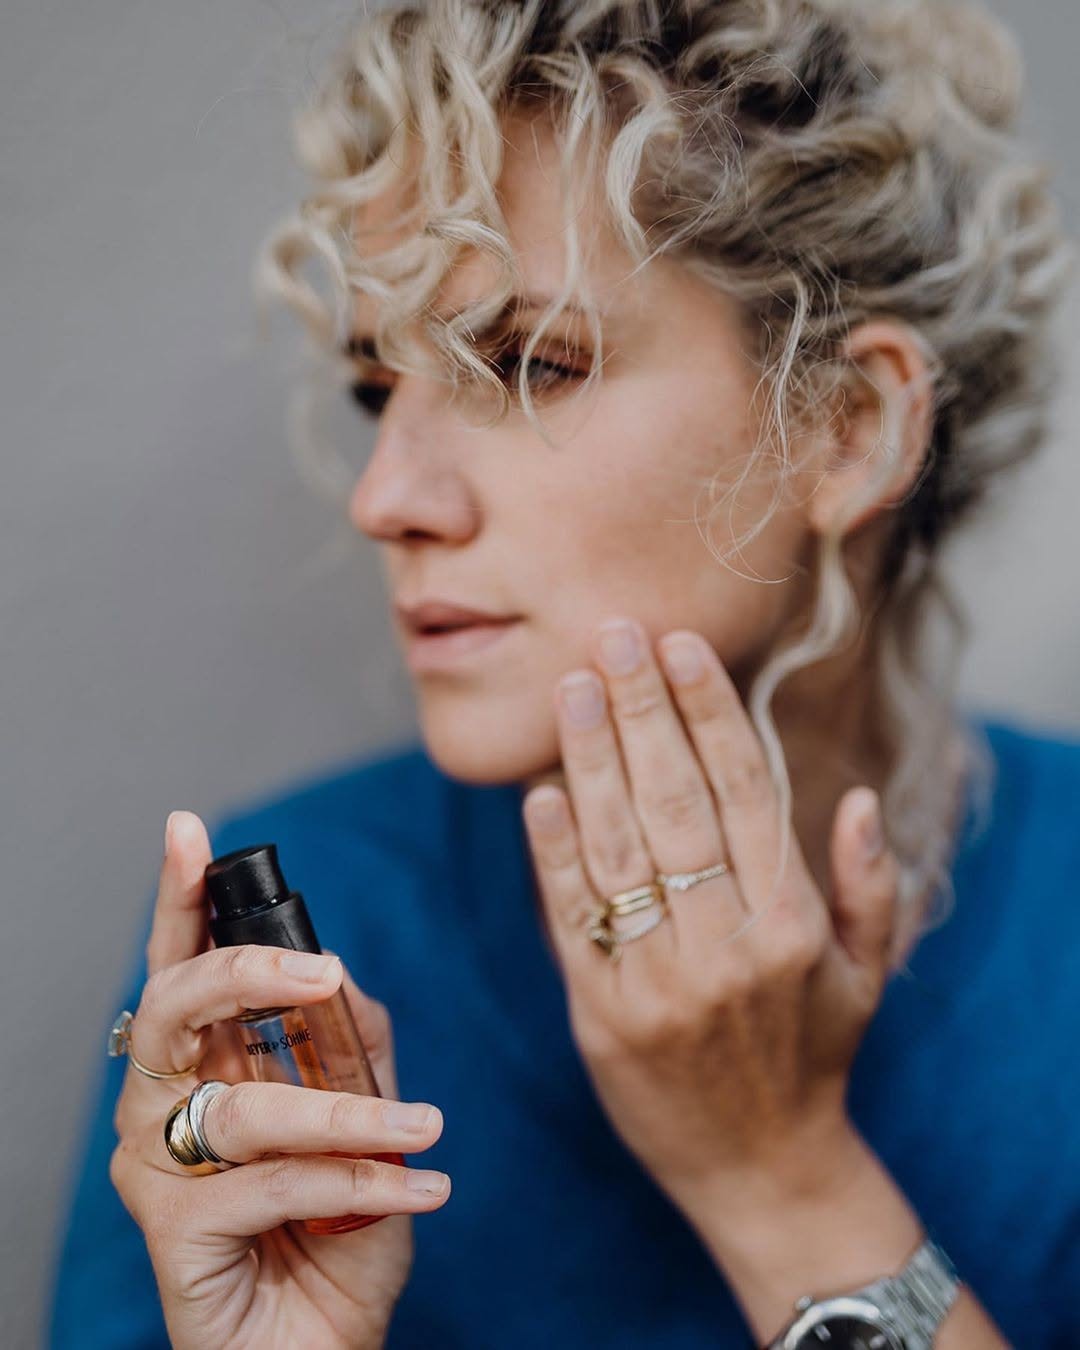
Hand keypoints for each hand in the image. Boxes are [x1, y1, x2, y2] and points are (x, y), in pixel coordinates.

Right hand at [108, 811, 450, 1349]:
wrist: (327, 1346)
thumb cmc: (336, 1234)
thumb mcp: (365, 1122)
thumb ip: (350, 1044)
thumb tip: (343, 972)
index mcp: (203, 1064)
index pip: (180, 967)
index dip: (179, 898)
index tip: (190, 829)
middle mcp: (162, 1105)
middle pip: (170, 1007)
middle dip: (246, 972)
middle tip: (321, 973)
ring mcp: (156, 1170)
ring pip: (245, 1106)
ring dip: (349, 1114)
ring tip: (424, 1128)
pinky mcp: (173, 1235)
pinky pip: (273, 1184)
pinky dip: (358, 1184)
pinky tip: (421, 1189)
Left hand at [521, 617, 899, 1228]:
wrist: (759, 1171)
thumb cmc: (814, 1058)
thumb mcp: (866, 976)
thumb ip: (870, 886)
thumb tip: (857, 797)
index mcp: (793, 923)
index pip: (743, 792)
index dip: (709, 712)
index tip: (681, 646)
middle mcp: (727, 945)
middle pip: (674, 802)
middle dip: (641, 710)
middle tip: (614, 635)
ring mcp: (660, 981)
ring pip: (618, 847)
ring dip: (590, 760)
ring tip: (572, 687)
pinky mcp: (602, 1015)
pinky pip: (572, 918)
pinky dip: (554, 852)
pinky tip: (539, 791)